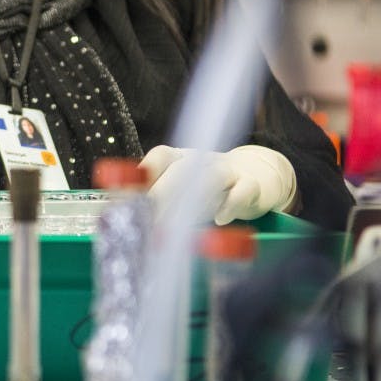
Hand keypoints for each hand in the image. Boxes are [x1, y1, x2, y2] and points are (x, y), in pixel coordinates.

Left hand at [139, 144, 296, 224]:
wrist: (255, 177)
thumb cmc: (207, 188)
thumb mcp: (180, 190)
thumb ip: (154, 199)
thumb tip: (124, 217)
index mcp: (181, 157)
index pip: (161, 156)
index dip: (144, 174)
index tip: (127, 197)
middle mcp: (203, 159)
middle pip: (181, 170)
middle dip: (160, 194)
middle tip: (145, 220)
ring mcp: (228, 171)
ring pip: (212, 177)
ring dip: (193, 199)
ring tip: (174, 224)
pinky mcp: (252, 186)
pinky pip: (243, 191)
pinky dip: (232, 204)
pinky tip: (219, 219)